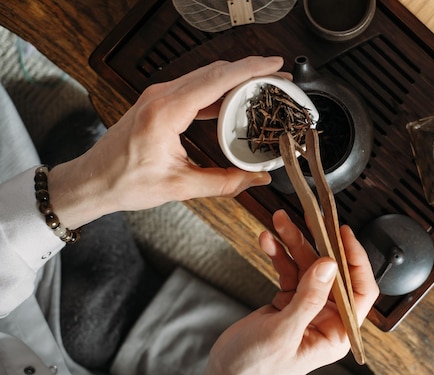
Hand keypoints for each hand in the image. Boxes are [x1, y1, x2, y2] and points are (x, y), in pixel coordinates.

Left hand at [47, 56, 283, 228]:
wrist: (93, 180)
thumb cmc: (125, 181)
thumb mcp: (180, 186)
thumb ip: (225, 182)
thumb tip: (257, 178)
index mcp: (166, 111)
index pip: (217, 79)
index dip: (250, 69)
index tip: (274, 65)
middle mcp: (161, 96)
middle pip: (214, 71)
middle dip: (249, 70)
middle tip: (277, 77)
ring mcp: (158, 96)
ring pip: (205, 76)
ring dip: (235, 78)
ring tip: (262, 86)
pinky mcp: (158, 103)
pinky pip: (195, 88)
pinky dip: (219, 90)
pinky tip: (234, 100)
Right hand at [191, 210, 378, 374]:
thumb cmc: (254, 367)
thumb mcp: (284, 332)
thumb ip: (308, 299)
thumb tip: (330, 266)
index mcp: (336, 334)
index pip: (360, 291)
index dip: (356, 261)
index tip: (344, 235)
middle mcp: (326, 319)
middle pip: (331, 272)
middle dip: (317, 244)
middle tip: (308, 219)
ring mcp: (307, 308)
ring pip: (307, 266)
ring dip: (293, 243)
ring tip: (280, 223)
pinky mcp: (288, 301)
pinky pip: (289, 271)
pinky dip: (279, 255)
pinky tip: (268, 241)